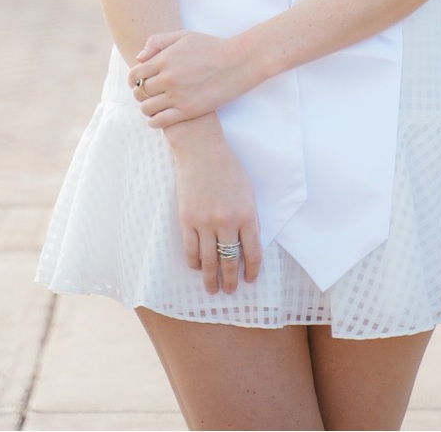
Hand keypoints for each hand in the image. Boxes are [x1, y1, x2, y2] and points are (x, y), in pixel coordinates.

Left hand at [128, 30, 253, 126]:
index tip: (138, 82)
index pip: (135, 75)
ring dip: (146, 107)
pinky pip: (160, 121)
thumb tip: (139, 58)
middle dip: (140, 93)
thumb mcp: (183, 36)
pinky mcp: (188, 110)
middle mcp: (168, 78)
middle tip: (147, 94)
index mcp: (165, 59)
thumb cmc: (211, 46)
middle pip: (140, 92)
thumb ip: (157, 42)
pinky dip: (154, 121)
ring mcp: (178, 96)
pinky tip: (160, 116)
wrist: (238, 62)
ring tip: (155, 104)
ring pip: (147, 108)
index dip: (133, 80)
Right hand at [164, 115, 262, 294]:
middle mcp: (227, 223)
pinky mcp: (187, 219)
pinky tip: (197, 268)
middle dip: (230, 280)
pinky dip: (194, 262)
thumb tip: (247, 244)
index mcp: (247, 215)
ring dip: (211, 279)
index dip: (252, 271)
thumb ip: (249, 218)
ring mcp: (205, 222)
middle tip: (229, 291)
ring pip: (208, 261)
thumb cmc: (227, 167)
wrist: (201, 149)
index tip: (250, 279)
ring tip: (212, 289)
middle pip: (229, 261)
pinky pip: (190, 249)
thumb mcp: (248, 192)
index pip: (253, 253)